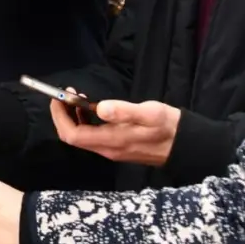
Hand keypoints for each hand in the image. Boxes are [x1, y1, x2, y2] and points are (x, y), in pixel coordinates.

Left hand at [50, 97, 178, 165]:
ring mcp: (112, 150)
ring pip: (82, 136)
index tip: (58, 96)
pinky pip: (93, 136)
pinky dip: (86, 120)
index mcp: (111, 141)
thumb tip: (100, 108)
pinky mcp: (118, 147)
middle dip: (64, 115)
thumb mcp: (150, 113)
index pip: (72, 135)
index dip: (60, 117)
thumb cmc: (168, 126)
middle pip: (73, 136)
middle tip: (68, 93)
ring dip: (74, 117)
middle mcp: (107, 149)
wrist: (185, 145)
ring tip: (78, 96)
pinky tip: (93, 107)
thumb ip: (125, 111)